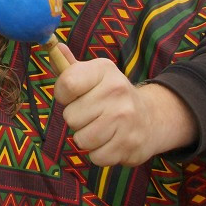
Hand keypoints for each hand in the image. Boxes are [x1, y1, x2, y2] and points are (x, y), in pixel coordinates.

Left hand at [53, 46, 196, 165]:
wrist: (151, 117)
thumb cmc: (110, 95)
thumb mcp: (93, 75)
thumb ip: (70, 67)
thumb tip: (54, 47)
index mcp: (104, 69)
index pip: (66, 84)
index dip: (63, 95)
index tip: (73, 96)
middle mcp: (117, 91)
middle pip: (70, 117)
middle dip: (76, 119)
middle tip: (92, 114)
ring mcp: (126, 118)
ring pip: (81, 139)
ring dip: (86, 138)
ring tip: (100, 128)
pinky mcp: (130, 144)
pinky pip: (96, 157)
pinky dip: (99, 153)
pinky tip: (110, 141)